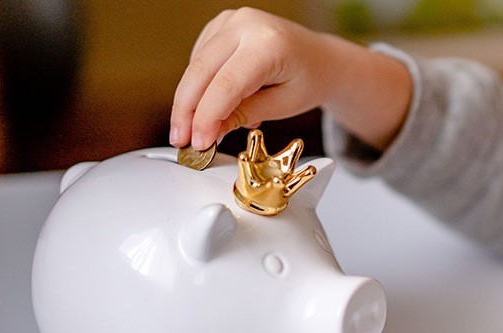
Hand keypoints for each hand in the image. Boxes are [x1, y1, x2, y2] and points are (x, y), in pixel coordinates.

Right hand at [169, 7, 410, 150]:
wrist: (321, 59)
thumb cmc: (309, 80)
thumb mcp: (283, 105)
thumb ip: (243, 115)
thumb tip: (207, 131)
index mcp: (269, 44)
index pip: (226, 84)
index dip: (206, 116)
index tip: (197, 143)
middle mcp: (247, 24)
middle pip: (201, 70)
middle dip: (187, 110)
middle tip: (181, 140)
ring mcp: (232, 19)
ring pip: (195, 64)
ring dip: (191, 100)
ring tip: (203, 128)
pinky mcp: (222, 23)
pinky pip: (199, 57)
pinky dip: (201, 84)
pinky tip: (215, 102)